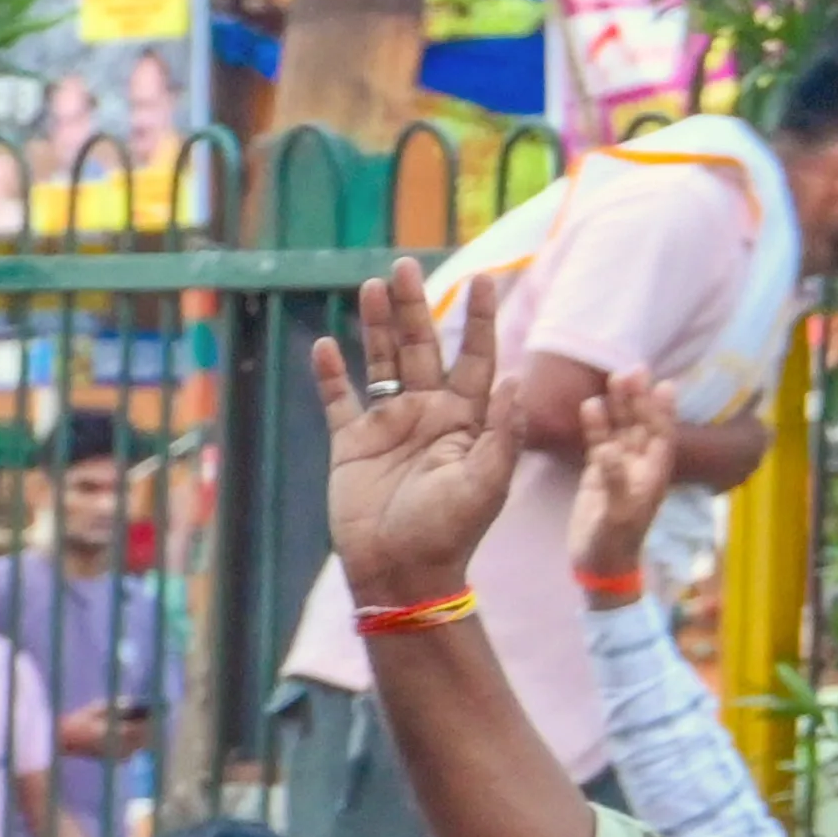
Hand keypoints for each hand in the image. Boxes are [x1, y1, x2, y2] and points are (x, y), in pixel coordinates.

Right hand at [306, 259, 517, 602]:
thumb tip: (512, 378)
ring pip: (381, 363)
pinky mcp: (350, 446)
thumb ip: (502, 432)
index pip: (476, 356)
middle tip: (406, 265)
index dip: (480, 319)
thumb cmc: (450, 532)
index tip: (488, 279)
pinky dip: (330, 375)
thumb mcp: (488, 483)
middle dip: (415, 306)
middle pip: (421, 347)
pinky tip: (325, 345)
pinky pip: (339, 401)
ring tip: (371, 286)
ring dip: (375, 326)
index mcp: (465, 418)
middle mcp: (427, 413)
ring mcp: (387, 427)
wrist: (400, 571)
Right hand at [567, 363, 682, 589]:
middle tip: (630, 370)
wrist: (599, 565)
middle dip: (638, 399)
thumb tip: (609, 450)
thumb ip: (615, 481)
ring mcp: (618, 467)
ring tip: (613, 377)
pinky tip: (589, 405)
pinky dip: (596, 425)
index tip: (662, 384)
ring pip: (620, 429)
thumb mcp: (618, 515)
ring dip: (618, 406)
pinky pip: (599, 442)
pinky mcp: (598, 474)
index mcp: (653, 473)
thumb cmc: (614, 542)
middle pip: (641, 424)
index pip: (661, 433)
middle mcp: (640, 465)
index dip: (662, 410)